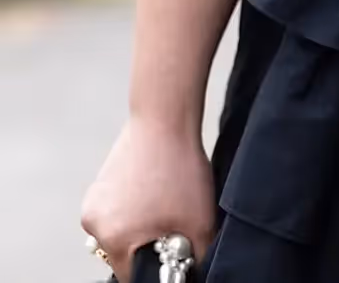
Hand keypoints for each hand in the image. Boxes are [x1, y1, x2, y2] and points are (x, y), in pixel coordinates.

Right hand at [81, 115, 215, 282]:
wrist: (165, 118)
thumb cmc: (181, 168)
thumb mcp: (200, 221)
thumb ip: (195, 258)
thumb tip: (193, 270)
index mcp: (114, 238)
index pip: (132, 276)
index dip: (155, 268)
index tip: (171, 253)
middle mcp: (94, 224)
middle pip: (122, 255)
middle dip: (147, 247)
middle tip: (170, 223)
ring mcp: (92, 204)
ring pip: (118, 234)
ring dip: (138, 228)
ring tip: (162, 203)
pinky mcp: (97, 187)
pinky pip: (114, 213)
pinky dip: (131, 210)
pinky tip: (152, 190)